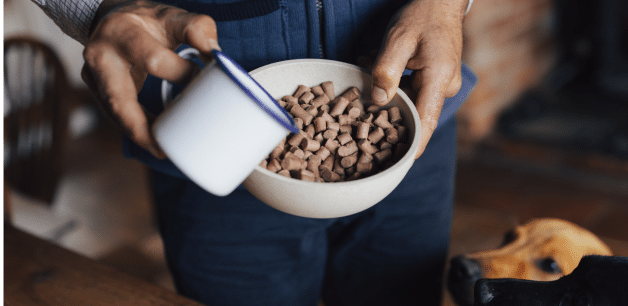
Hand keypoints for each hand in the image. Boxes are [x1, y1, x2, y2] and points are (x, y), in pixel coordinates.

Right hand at [81, 0, 219, 157]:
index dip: (180, 73)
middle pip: (119, 99)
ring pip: (114, 113)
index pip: (153, 60)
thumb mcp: (173, 16)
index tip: (200, 79)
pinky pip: (114, 115)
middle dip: (142, 127)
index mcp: (123, 33)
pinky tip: (152, 141)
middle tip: (164, 147)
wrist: (113, 18)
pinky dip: (134, 129)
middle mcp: (100, 55)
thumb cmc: (149, 21)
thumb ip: (198, 30)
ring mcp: (93, 75)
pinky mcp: (95, 90)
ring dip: (138, 135)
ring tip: (161, 150)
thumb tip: (216, 56)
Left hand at [370, 0, 466, 158]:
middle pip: (416, 114)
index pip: (426, 123)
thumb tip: (379, 102)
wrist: (441, 0)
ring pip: (411, 101)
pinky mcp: (436, 79)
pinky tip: (375, 65)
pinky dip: (393, 83)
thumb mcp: (398, 40)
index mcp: (439, 80)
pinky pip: (413, 90)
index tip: (398, 165)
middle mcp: (445, 87)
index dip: (413, 147)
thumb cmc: (422, 16)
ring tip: (366, 68)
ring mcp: (442, 84)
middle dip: (386, 112)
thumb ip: (387, 71)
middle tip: (358, 107)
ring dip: (386, 92)